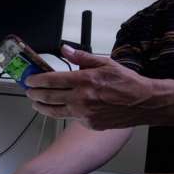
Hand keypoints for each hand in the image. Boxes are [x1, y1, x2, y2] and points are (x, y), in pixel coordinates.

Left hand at [25, 45, 157, 129]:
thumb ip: (82, 57)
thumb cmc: (127, 82)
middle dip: (35, 94)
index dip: (37, 80)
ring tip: (35, 103)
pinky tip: (61, 108)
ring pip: (55, 112)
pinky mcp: (89, 124)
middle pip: (49, 97)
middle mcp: (82, 98)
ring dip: (41, 107)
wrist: (144, 103)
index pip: (52, 80)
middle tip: (28, 91)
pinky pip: (71, 118)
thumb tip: (64, 49)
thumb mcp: (106, 63)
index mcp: (85, 80)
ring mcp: (84, 113)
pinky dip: (64, 112)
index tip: (29, 80)